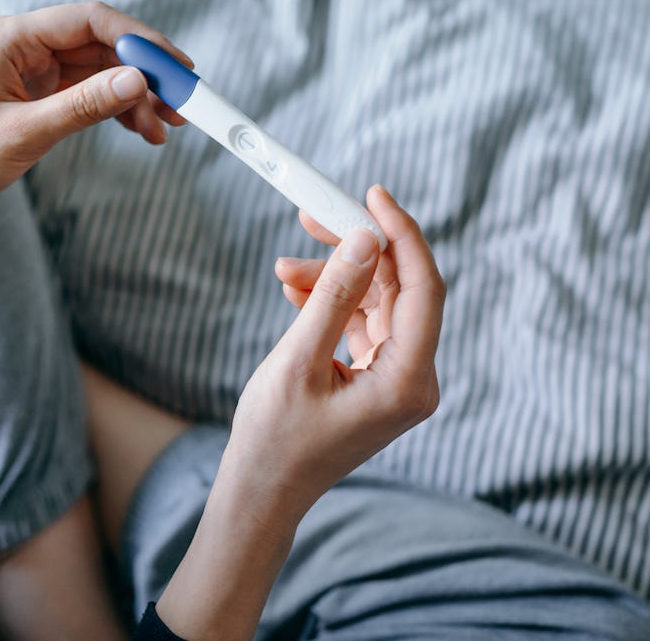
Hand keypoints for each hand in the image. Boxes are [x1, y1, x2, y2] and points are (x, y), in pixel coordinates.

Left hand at [0, 2, 190, 226]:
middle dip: (146, 74)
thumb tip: (137, 82)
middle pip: (105, 46)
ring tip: (165, 127)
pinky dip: (121, 110)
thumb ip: (84, 104)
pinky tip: (142, 129)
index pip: (91, 21)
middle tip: (182, 103)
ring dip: (138, 98)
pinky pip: (94, 93)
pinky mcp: (45, 94)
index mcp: (14, 38)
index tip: (175, 66)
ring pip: (104, 72)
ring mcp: (38, 70)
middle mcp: (29, 47)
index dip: (140, 40)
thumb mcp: (26, 131)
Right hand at [225, 184, 444, 524]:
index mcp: (408, 382)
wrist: (262, 491)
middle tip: (315, 217)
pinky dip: (331, 302)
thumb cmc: (276, 440)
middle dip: (356, 250)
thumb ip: (335, 296)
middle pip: (398, 289)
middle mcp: (413, 378)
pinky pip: (361, 321)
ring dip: (334, 278)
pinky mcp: (374, 376)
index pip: (424, 288)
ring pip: (375, 302)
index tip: (373, 196)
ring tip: (284, 269)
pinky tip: (297, 291)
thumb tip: (365, 239)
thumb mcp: (299, 361)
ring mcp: (395, 377)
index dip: (402, 235)